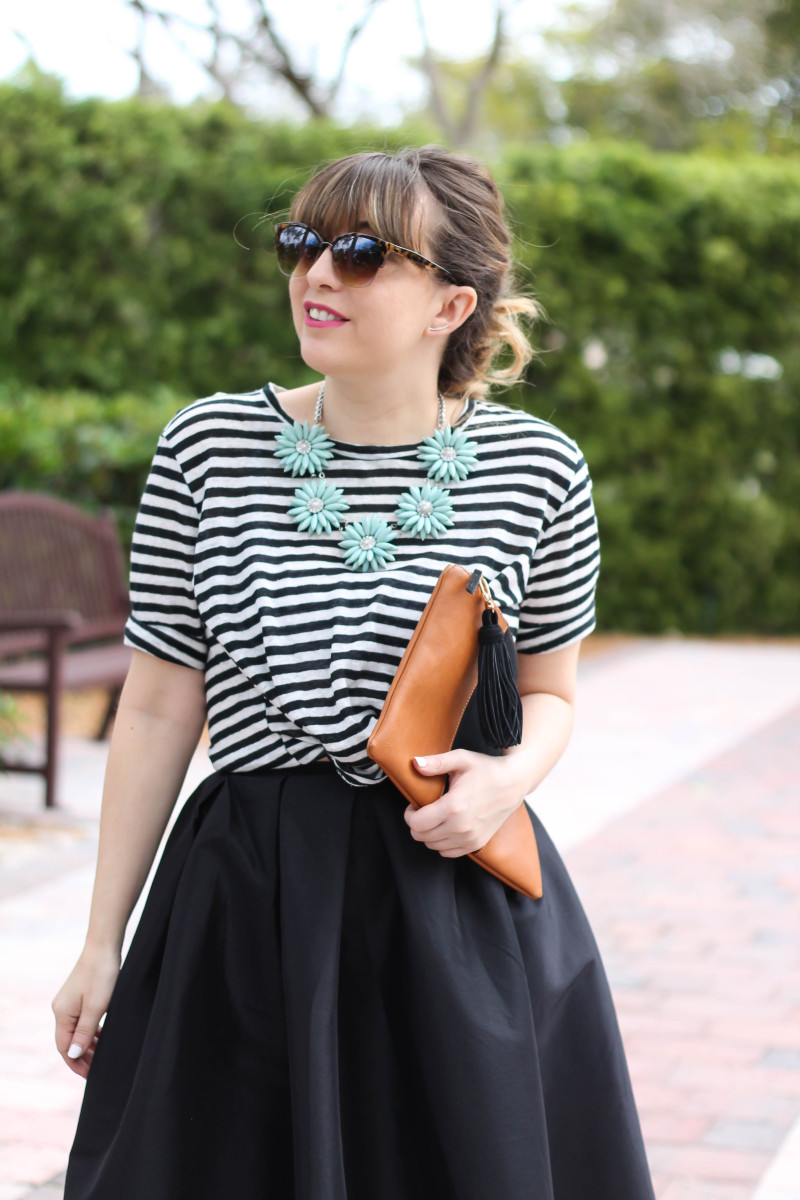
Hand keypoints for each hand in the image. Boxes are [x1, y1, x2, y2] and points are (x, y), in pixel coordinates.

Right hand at [52, 944, 120, 1077]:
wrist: (104, 946)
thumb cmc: (102, 975)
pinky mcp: (79, 996)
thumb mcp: (96, 1007)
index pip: (64, 1048)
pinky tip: (101, 1036)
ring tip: (101, 1056)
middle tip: (98, 1068)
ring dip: (87, 1044)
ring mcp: (69, 1002)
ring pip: (76, 1031)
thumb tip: (73, 1055)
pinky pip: (82, 1020)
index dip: (77, 1064)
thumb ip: (84, 1033)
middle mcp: (61, 1009)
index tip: (91, 1075)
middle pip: (69, 1041)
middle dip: (82, 1056)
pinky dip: (90, 1031)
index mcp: (62, 1014)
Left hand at [405, 750, 525, 857]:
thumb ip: (436, 762)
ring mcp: (470, 838)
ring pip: (432, 846)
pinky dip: (442, 842)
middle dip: (417, 823)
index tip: (414, 805)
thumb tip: (415, 763)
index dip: (409, 814)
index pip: (416, 823)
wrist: (514, 783)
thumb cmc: (486, 769)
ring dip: (429, 833)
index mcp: (454, 806)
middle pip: (421, 836)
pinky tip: (446, 827)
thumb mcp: (461, 759)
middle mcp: (461, 827)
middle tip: (424, 810)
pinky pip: (447, 852)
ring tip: (436, 817)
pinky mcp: (477, 844)